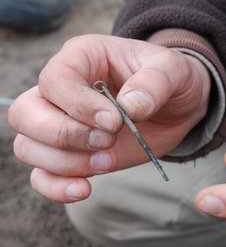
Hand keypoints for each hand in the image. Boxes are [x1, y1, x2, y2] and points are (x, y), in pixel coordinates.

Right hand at [9, 34, 209, 202]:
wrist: (178, 105)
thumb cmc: (171, 79)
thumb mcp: (174, 69)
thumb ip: (155, 82)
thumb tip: (131, 107)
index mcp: (82, 57)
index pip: (55, 79)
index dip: (78, 105)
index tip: (114, 122)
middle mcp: (62, 88)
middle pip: (26, 113)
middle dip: (64, 135)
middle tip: (107, 141)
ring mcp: (63, 122)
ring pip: (28, 145)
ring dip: (64, 162)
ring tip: (106, 162)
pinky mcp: (73, 153)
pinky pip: (42, 174)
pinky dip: (56, 187)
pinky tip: (84, 189)